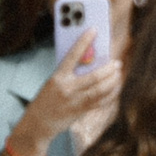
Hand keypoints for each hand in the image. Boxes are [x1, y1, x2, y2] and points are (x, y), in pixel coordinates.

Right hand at [3, 33, 122, 155]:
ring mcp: (75, 101)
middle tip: (116, 62)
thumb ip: (69, 74)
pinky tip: (115, 88)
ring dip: (113, 80)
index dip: (84, 41)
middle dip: (109, 68)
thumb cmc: (45, 101)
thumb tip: (89, 63)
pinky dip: (111, 93)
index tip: (94, 30)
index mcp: (57, 78)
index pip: (72, 55)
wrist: (37, 125)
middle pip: (94, 76)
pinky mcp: (81, 111)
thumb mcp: (52, 83)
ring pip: (101, 89)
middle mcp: (67, 89)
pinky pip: (101, 101)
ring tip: (118, 74)